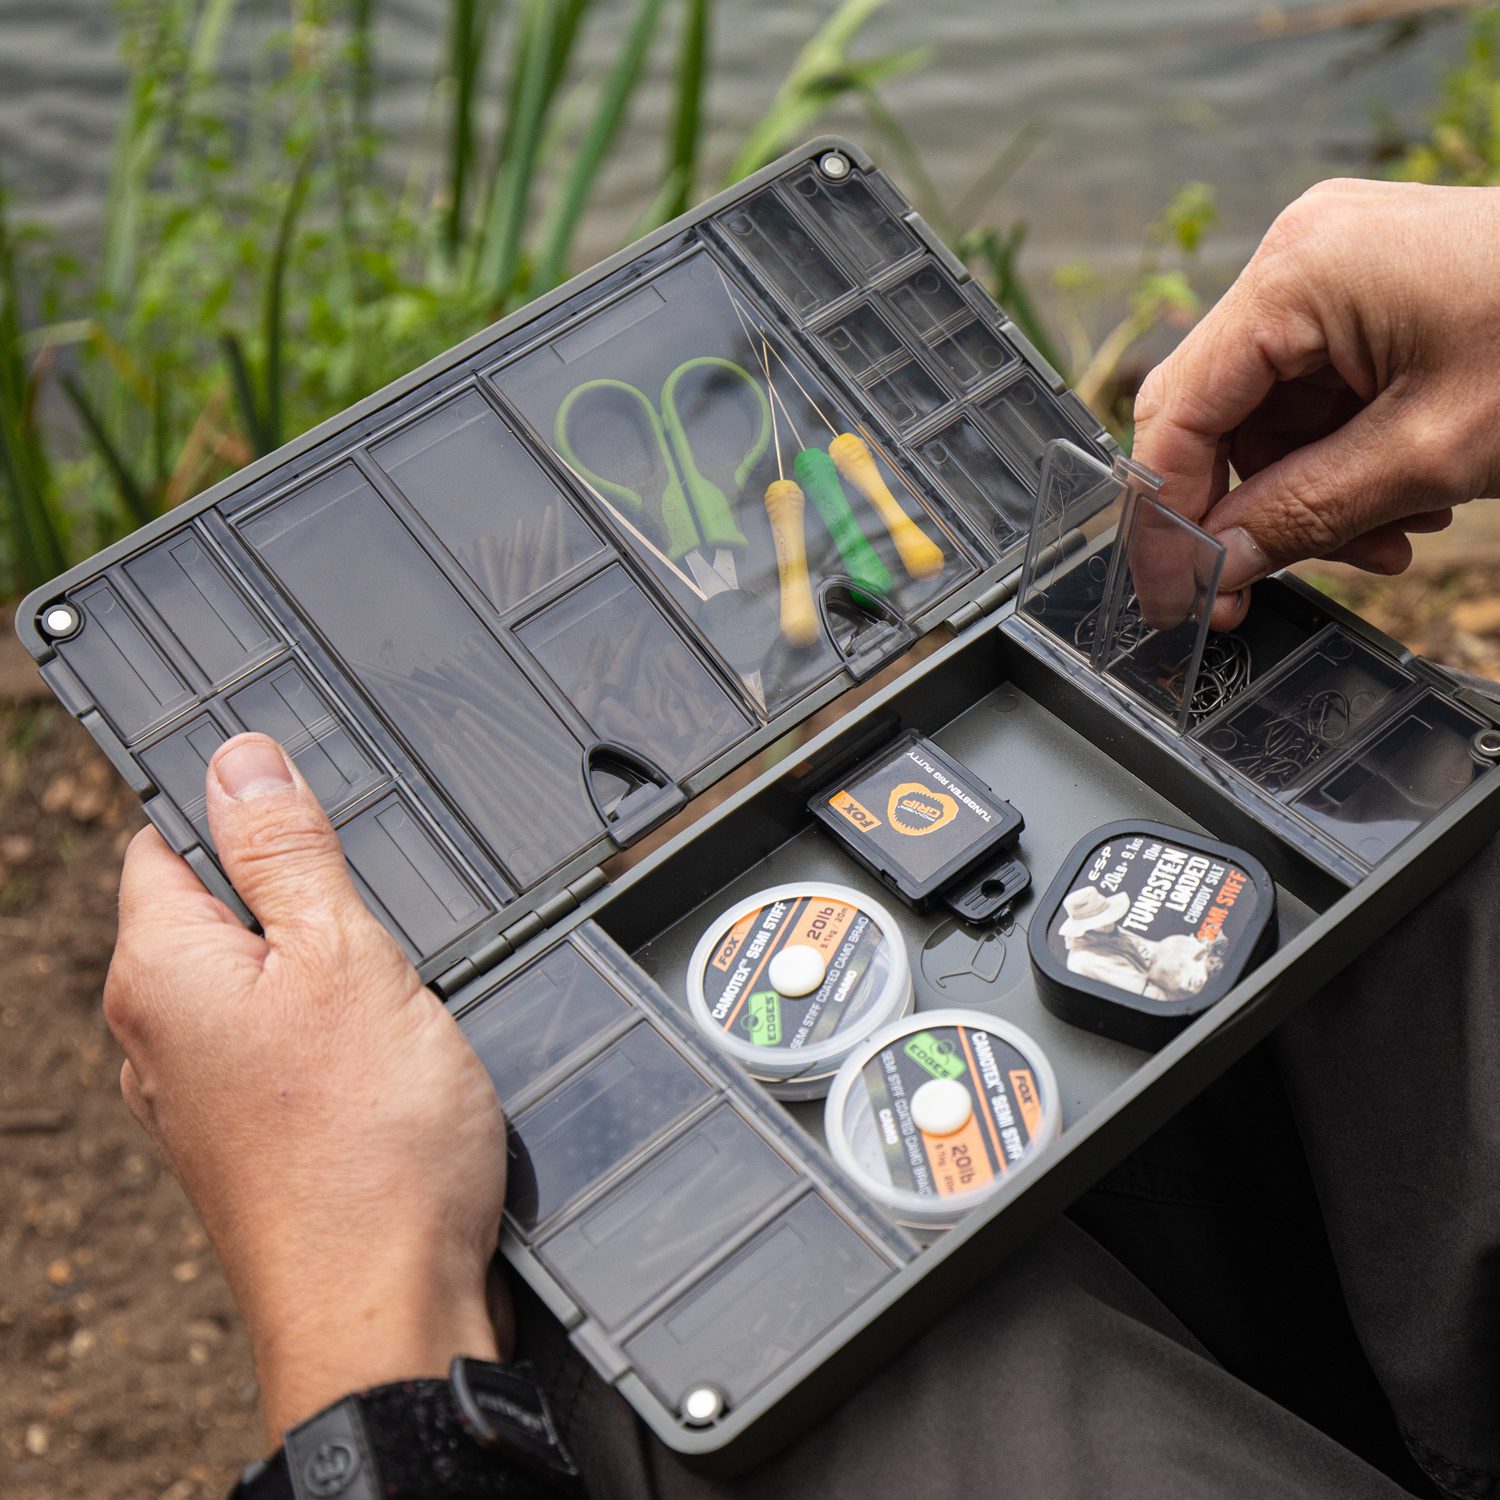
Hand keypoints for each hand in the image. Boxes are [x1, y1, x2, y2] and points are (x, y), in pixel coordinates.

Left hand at [103, 734, 507, 1444]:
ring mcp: (199, 1089)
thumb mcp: (345, 954)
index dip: (245, 807)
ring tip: (392, 988)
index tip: (316, 811)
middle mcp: (157, 1030)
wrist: (388, 1310)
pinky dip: (331, 1022)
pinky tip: (386, 1046)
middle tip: (377, 914)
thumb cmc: (368, 1146)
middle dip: (302, 890)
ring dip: (326, 961)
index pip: (170, 835)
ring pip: (260, 973)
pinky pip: (280, 1038)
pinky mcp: (249, 1130)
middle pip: (219, 903)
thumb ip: (287, 850)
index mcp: (159, 969)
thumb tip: (239, 759)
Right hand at [1132, 178, 1499, 628]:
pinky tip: (1404, 498)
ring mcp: (1333, 269)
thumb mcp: (1431, 454)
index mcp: (1299, 274)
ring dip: (1308, 494)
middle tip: (1267, 585)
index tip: (1173, 598)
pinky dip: (1345, 459)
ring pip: (1269, 416)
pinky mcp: (1366, 292)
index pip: (1179, 413)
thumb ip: (1303, 516)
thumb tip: (1216, 567)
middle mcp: (1300, 258)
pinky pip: (1317, 395)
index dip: (1167, 519)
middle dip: (1247, 509)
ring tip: (1388, 539)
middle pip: (1217, 415)